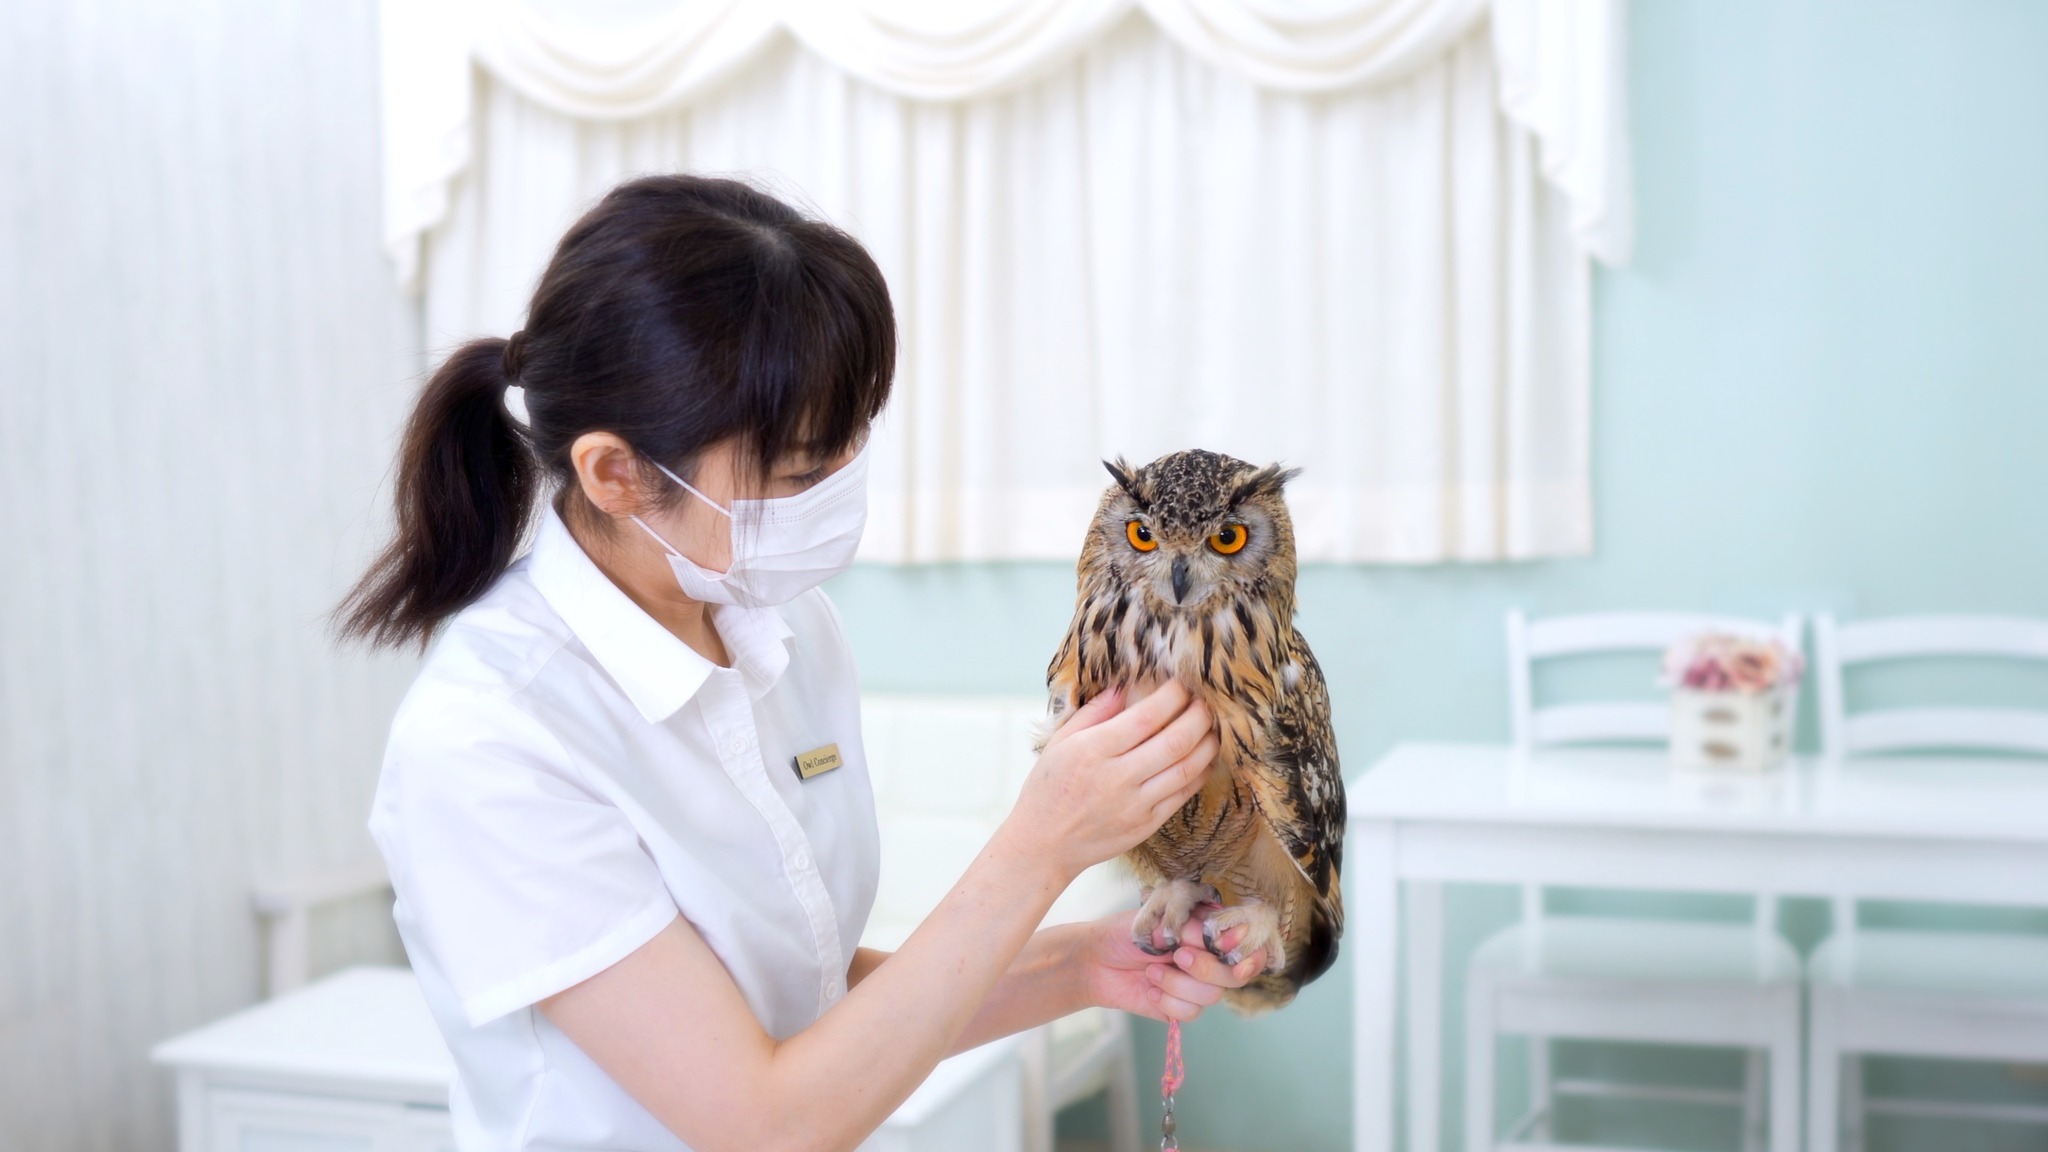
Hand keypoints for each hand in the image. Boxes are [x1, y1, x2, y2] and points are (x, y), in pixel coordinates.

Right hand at [1002, 683, 1217, 881]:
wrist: (1045, 844)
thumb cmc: (1049, 789)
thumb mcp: (1060, 743)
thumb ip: (1093, 713)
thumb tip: (1124, 686)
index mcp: (1093, 751)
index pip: (1145, 717)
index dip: (1172, 697)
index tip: (1182, 685)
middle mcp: (1117, 777)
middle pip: (1175, 741)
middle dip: (1199, 716)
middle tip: (1207, 702)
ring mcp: (1135, 804)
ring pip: (1186, 768)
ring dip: (1208, 744)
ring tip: (1214, 727)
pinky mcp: (1147, 825)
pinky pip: (1183, 794)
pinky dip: (1200, 773)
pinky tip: (1204, 758)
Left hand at [1079, 907, 1265, 1022]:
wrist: (1094, 960)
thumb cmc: (1126, 932)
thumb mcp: (1161, 921)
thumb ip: (1197, 931)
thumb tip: (1230, 941)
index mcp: (1210, 930)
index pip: (1248, 943)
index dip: (1248, 952)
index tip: (1227, 950)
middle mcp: (1210, 957)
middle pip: (1236, 975)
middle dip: (1206, 968)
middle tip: (1177, 955)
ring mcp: (1197, 984)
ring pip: (1212, 995)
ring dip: (1176, 984)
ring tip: (1151, 971)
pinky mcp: (1182, 1007)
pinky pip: (1191, 1012)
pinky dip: (1167, 1001)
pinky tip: (1150, 989)